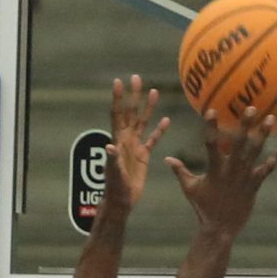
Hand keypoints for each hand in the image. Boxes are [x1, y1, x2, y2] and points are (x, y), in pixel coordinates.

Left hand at [103, 75, 167, 214]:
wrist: (122, 199)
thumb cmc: (116, 187)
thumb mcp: (114, 173)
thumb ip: (113, 159)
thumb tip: (109, 146)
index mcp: (118, 140)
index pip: (117, 115)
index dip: (118, 99)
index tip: (118, 82)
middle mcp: (126, 139)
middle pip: (130, 113)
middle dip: (133, 96)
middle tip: (136, 78)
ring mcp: (135, 146)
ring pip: (143, 122)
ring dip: (148, 108)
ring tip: (154, 92)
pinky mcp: (144, 156)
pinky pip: (153, 139)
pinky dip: (159, 130)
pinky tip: (167, 120)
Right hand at [168, 105, 276, 234]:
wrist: (220, 228)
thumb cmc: (203, 208)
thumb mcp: (189, 189)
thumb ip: (180, 171)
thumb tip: (166, 159)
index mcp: (214, 169)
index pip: (211, 144)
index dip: (211, 127)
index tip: (212, 110)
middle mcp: (231, 171)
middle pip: (239, 144)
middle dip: (245, 125)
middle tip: (252, 107)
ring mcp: (244, 177)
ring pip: (256, 152)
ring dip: (263, 135)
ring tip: (271, 118)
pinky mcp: (254, 185)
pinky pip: (267, 170)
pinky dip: (276, 158)